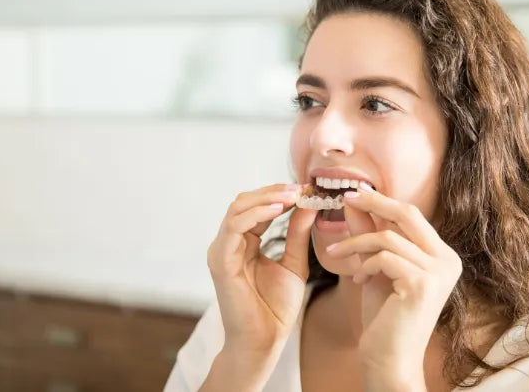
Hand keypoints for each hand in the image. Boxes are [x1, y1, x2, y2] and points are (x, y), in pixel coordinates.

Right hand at [206, 183, 316, 354]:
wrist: (266, 341)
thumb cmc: (276, 308)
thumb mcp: (294, 262)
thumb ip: (297, 233)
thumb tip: (308, 204)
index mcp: (243, 243)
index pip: (256, 207)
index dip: (280, 195)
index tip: (306, 188)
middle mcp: (228, 244)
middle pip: (244, 202)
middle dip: (273, 191)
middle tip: (300, 188)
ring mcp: (221, 251)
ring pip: (237, 209)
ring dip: (266, 198)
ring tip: (293, 196)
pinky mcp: (221, 260)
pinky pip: (235, 227)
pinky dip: (257, 214)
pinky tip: (279, 209)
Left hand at [325, 183, 461, 388]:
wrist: (389, 360)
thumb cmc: (384, 319)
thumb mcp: (375, 268)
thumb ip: (369, 234)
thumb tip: (355, 201)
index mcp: (442, 256)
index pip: (411, 215)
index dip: (382, 201)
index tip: (355, 192)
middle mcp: (447, 260)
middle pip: (407, 213)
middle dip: (373, 202)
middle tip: (345, 197)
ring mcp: (439, 272)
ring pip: (388, 237)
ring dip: (355, 243)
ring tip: (336, 255)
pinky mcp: (422, 284)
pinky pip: (384, 256)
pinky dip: (364, 264)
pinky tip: (357, 280)